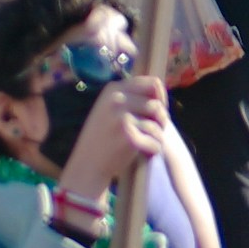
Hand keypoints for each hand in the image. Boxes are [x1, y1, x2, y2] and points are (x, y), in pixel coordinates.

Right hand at [53, 62, 169, 207]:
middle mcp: (117, 100)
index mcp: (114, 89)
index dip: (161, 97)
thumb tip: (160, 89)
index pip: (152, 83)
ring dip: (158, 137)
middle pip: (157, 106)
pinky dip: (154, 149)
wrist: (87, 164)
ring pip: (158, 125)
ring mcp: (122, 118)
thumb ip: (129, 97)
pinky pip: (155, 141)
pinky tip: (145, 153)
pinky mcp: (128, 137)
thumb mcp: (109, 107)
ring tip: (149, 143)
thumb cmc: (102, 136)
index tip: (158, 112)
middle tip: (154, 132)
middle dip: (161, 120)